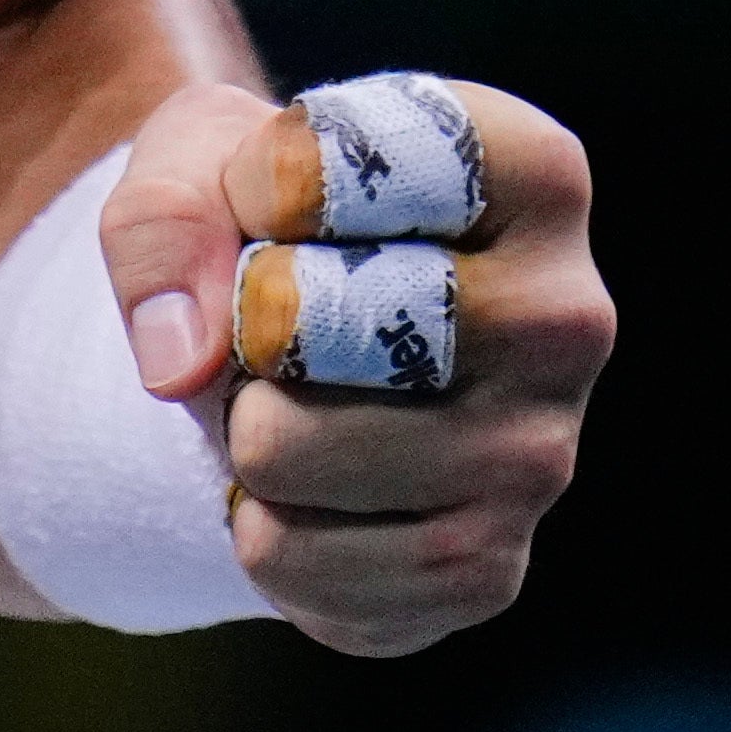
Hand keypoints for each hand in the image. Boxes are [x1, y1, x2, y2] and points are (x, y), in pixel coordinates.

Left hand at [88, 69, 608, 654]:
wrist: (305, 353)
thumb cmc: (269, 225)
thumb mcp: (201, 159)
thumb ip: (165, 213)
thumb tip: (181, 362)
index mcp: (534, 175)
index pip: (351, 164)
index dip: (263, 183)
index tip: (282, 197)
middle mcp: (565, 317)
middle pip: (302, 319)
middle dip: (245, 320)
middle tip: (282, 317)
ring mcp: (537, 458)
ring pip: (277, 450)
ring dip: (240, 427)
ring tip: (298, 396)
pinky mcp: (482, 572)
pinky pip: (283, 557)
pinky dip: (255, 521)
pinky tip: (315, 482)